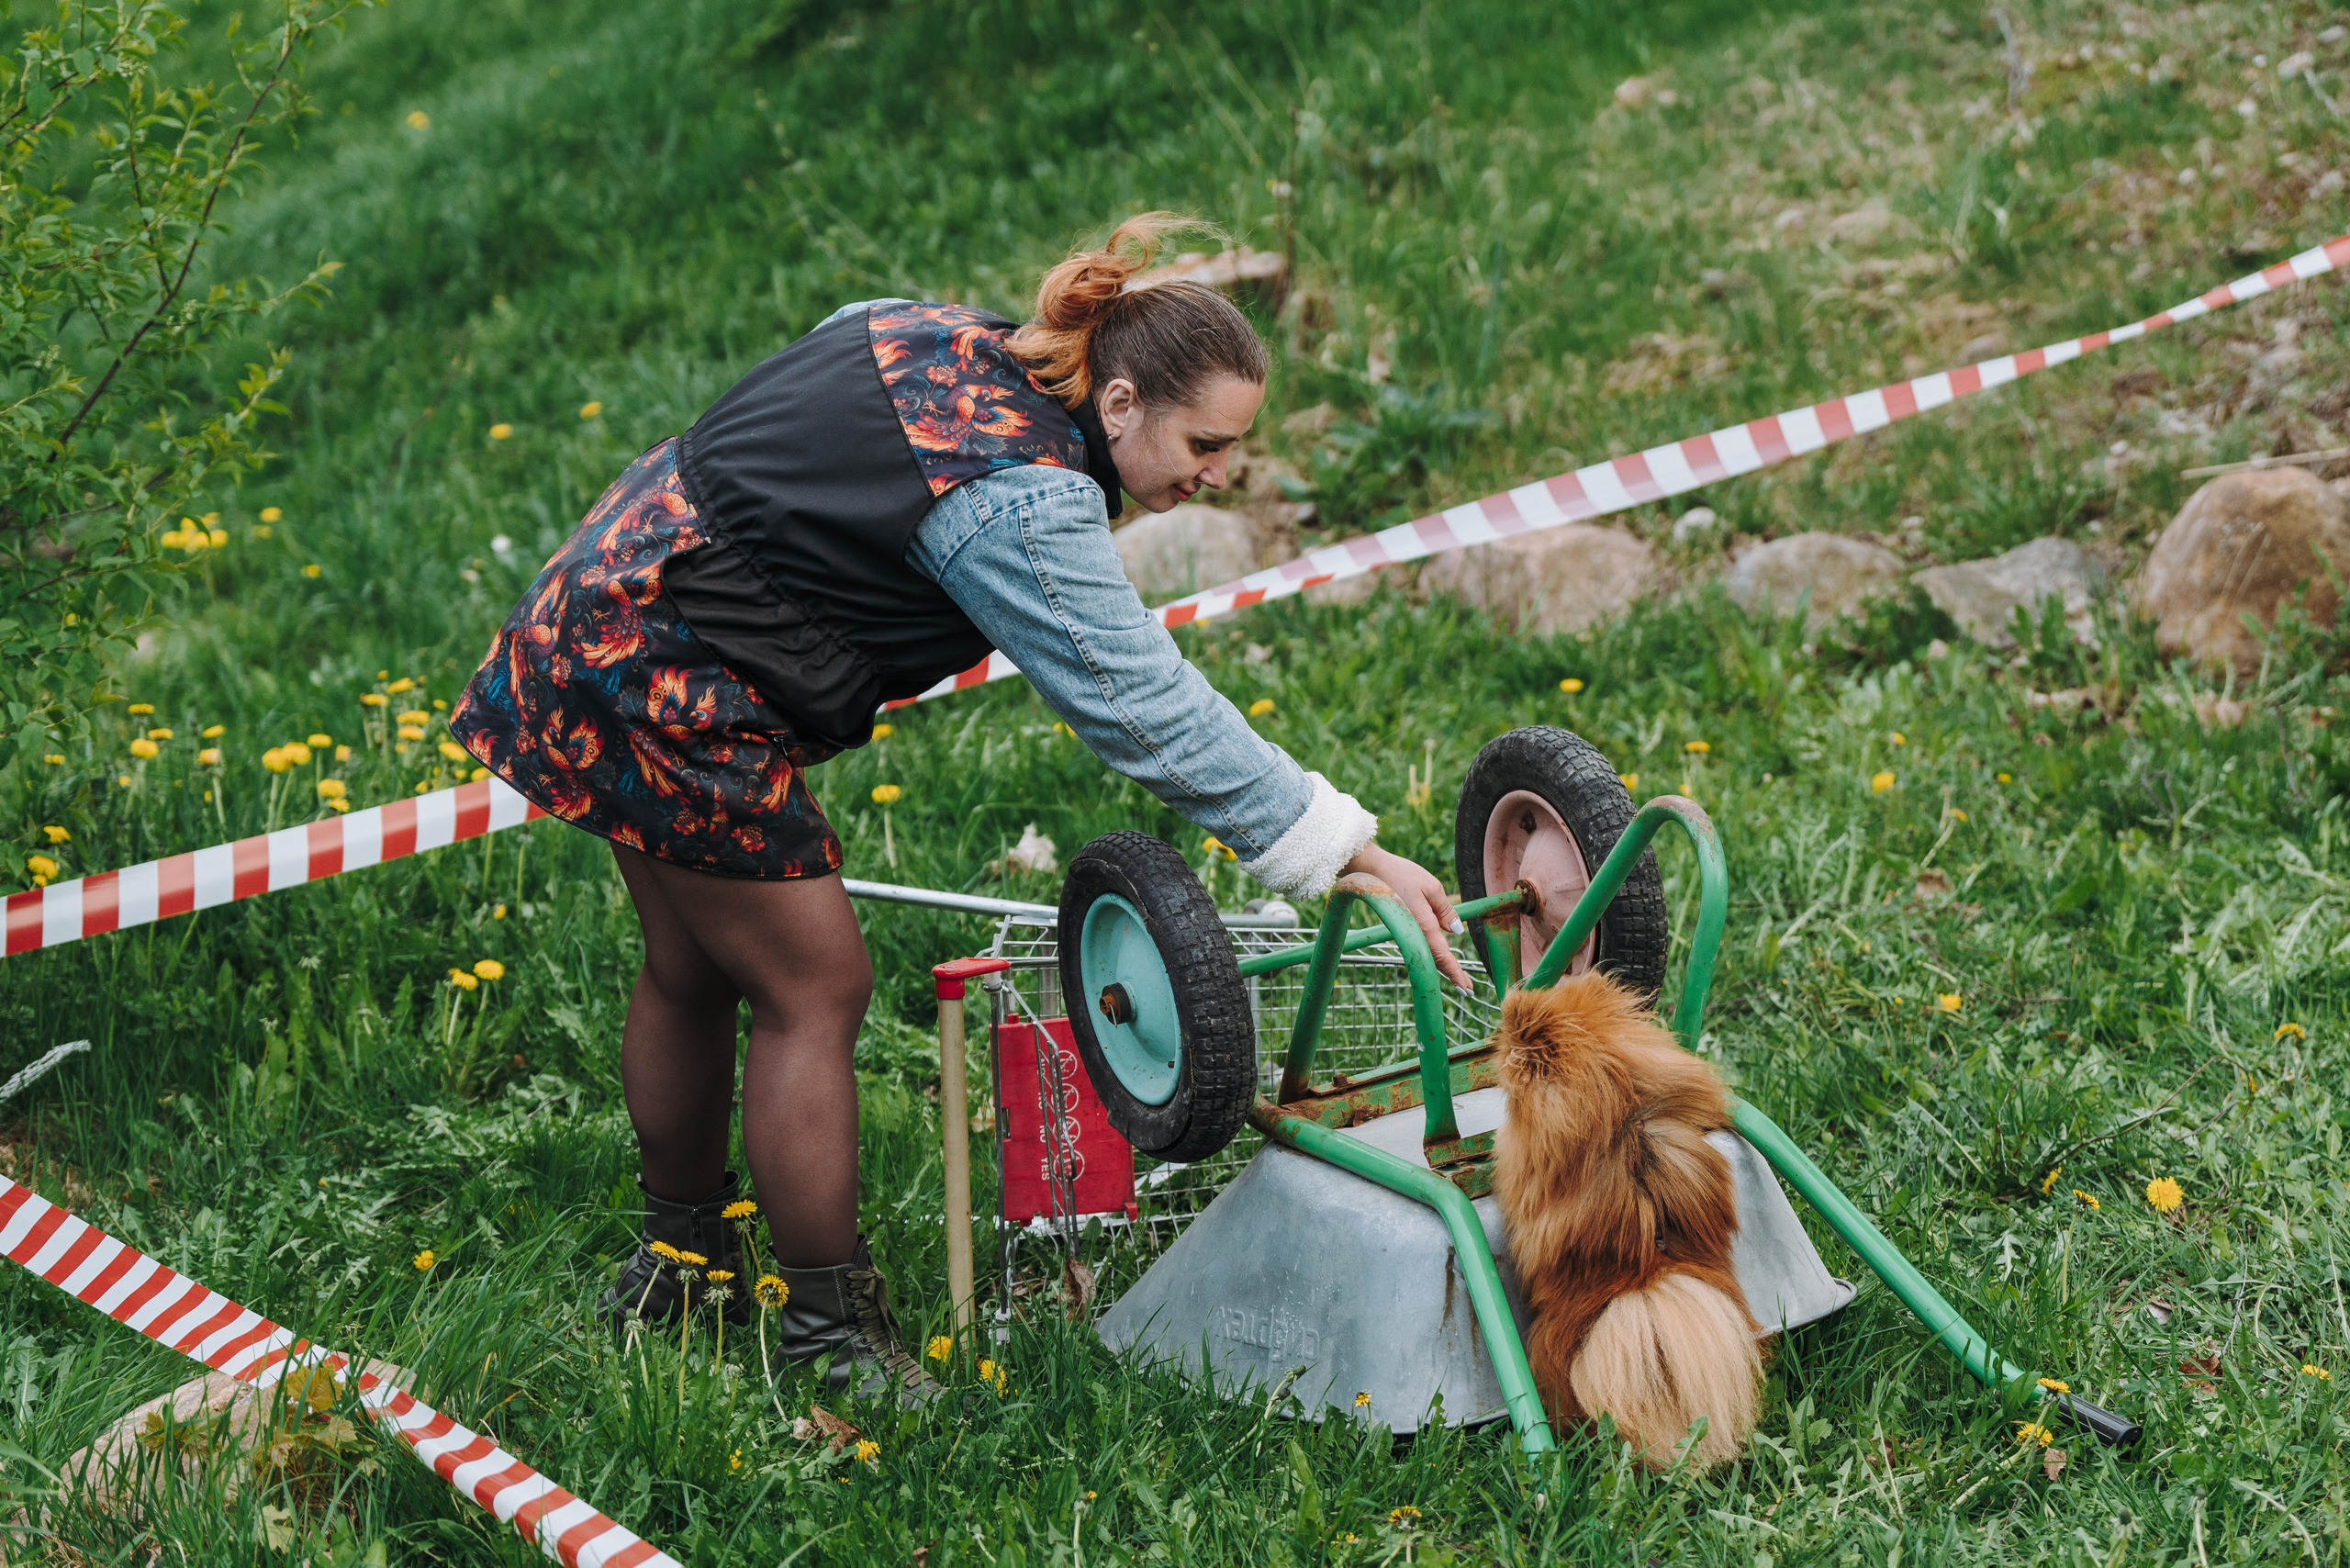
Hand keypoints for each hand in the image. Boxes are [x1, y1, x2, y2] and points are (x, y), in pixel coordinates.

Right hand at [1342, 844, 1474, 990]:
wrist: (1371, 869)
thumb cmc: (1401, 874)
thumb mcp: (1432, 886)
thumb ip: (1445, 909)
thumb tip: (1456, 930)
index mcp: (1423, 924)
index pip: (1442, 955)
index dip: (1456, 972)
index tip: (1467, 988)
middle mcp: (1414, 932)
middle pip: (1435, 960)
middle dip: (1452, 975)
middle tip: (1468, 990)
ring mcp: (1406, 931)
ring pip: (1428, 954)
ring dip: (1443, 967)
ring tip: (1458, 978)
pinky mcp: (1403, 926)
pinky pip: (1421, 945)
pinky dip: (1433, 955)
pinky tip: (1441, 959)